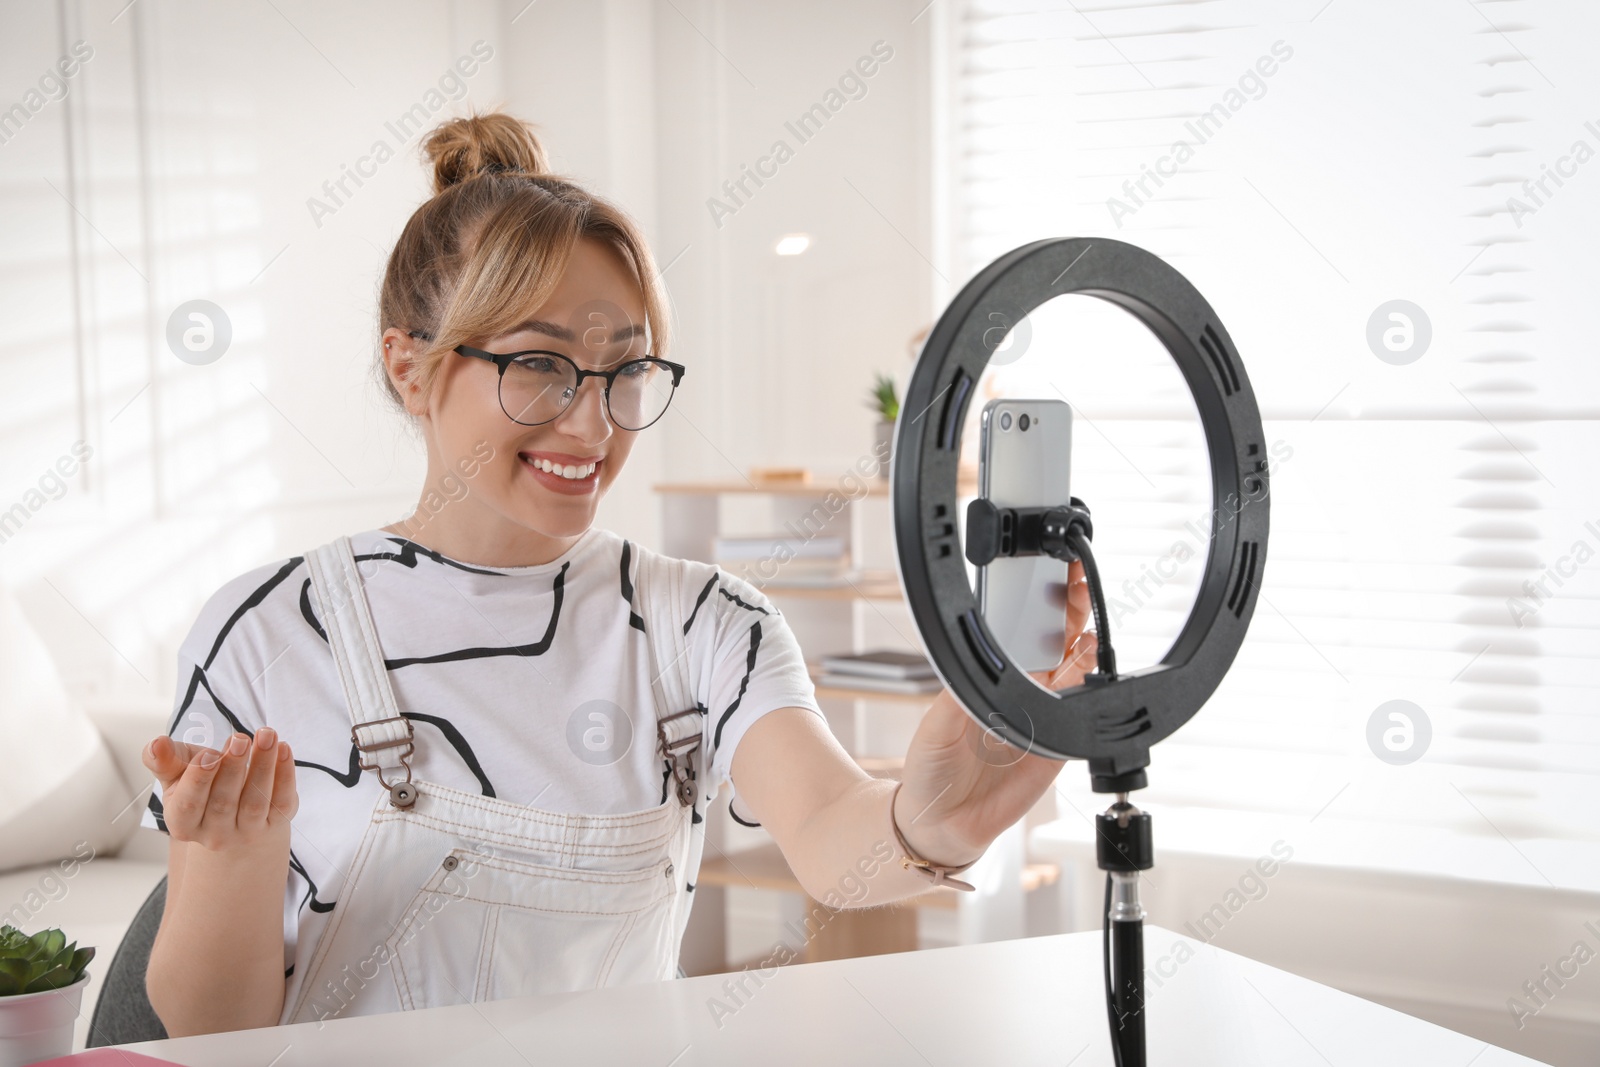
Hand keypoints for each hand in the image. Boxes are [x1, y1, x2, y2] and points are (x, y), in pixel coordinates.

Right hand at [141, 729, 297, 852]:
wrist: (233, 818)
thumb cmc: (201, 787)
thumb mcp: (177, 775)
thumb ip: (164, 760)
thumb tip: (156, 744)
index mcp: (183, 823)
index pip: (189, 804)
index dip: (199, 778)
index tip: (210, 753)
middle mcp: (214, 834)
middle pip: (223, 802)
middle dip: (233, 767)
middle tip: (240, 738)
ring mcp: (246, 832)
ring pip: (255, 802)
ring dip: (263, 765)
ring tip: (267, 734)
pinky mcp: (275, 824)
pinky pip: (282, 802)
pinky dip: (285, 774)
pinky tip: (284, 748)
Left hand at [895, 557, 1096, 867]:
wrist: (941, 823)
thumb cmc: (932, 769)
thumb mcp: (936, 724)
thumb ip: (961, 695)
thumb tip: (980, 661)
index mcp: (989, 682)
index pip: (1017, 636)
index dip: (1034, 606)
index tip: (1045, 580)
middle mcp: (1019, 696)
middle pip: (1054, 645)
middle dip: (1070, 612)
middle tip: (1080, 585)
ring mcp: (1041, 719)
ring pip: (1073, 673)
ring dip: (1084, 643)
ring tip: (1086, 621)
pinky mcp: (1056, 747)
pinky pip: (1076, 714)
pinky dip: (1086, 687)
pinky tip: (1087, 663)